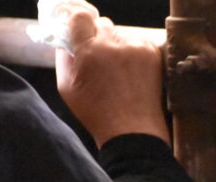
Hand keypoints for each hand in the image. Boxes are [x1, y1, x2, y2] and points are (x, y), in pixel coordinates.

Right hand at [55, 11, 168, 147]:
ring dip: (115, 46)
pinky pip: (137, 42)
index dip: (78, 22)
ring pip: (120, 34)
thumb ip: (64, 56)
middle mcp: (112, 45)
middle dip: (97, 37)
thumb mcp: (67, 86)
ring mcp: (134, 48)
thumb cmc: (96, 112)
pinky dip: (132, 53)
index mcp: (87, 51)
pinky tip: (130, 74)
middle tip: (98, 57)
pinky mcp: (151, 53)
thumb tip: (65, 36)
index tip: (78, 30)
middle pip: (101, 24)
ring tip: (117, 72)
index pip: (80, 16)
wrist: (133, 131)